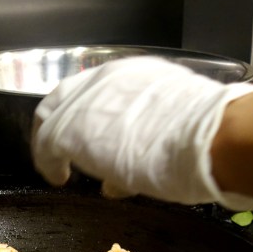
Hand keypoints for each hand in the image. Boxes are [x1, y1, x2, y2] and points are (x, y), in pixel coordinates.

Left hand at [31, 56, 252, 210]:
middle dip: (64, 125)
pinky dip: (49, 163)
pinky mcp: (69, 130)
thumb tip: (144, 159)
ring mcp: (85, 102)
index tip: (96, 134)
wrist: (205, 139)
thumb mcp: (177, 123)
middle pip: (68, 98)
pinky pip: (46, 144)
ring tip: (59, 166)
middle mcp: (106, 78)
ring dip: (55, 144)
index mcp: (135, 73)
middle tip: (65, 151)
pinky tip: (57, 177)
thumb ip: (153, 135)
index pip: (101, 89)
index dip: (92, 113)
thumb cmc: (206, 135)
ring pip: (54, 117)